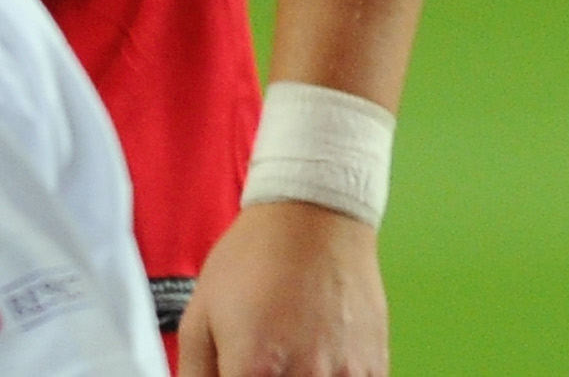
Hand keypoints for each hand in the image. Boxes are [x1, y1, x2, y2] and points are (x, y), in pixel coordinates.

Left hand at [177, 200, 386, 376]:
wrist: (314, 210)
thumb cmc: (255, 255)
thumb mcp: (200, 316)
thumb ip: (196, 376)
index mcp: (252, 371)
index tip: (239, 376)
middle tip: (265, 368)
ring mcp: (343, 374)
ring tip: (289, 361)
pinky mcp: (372, 365)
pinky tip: (319, 366)